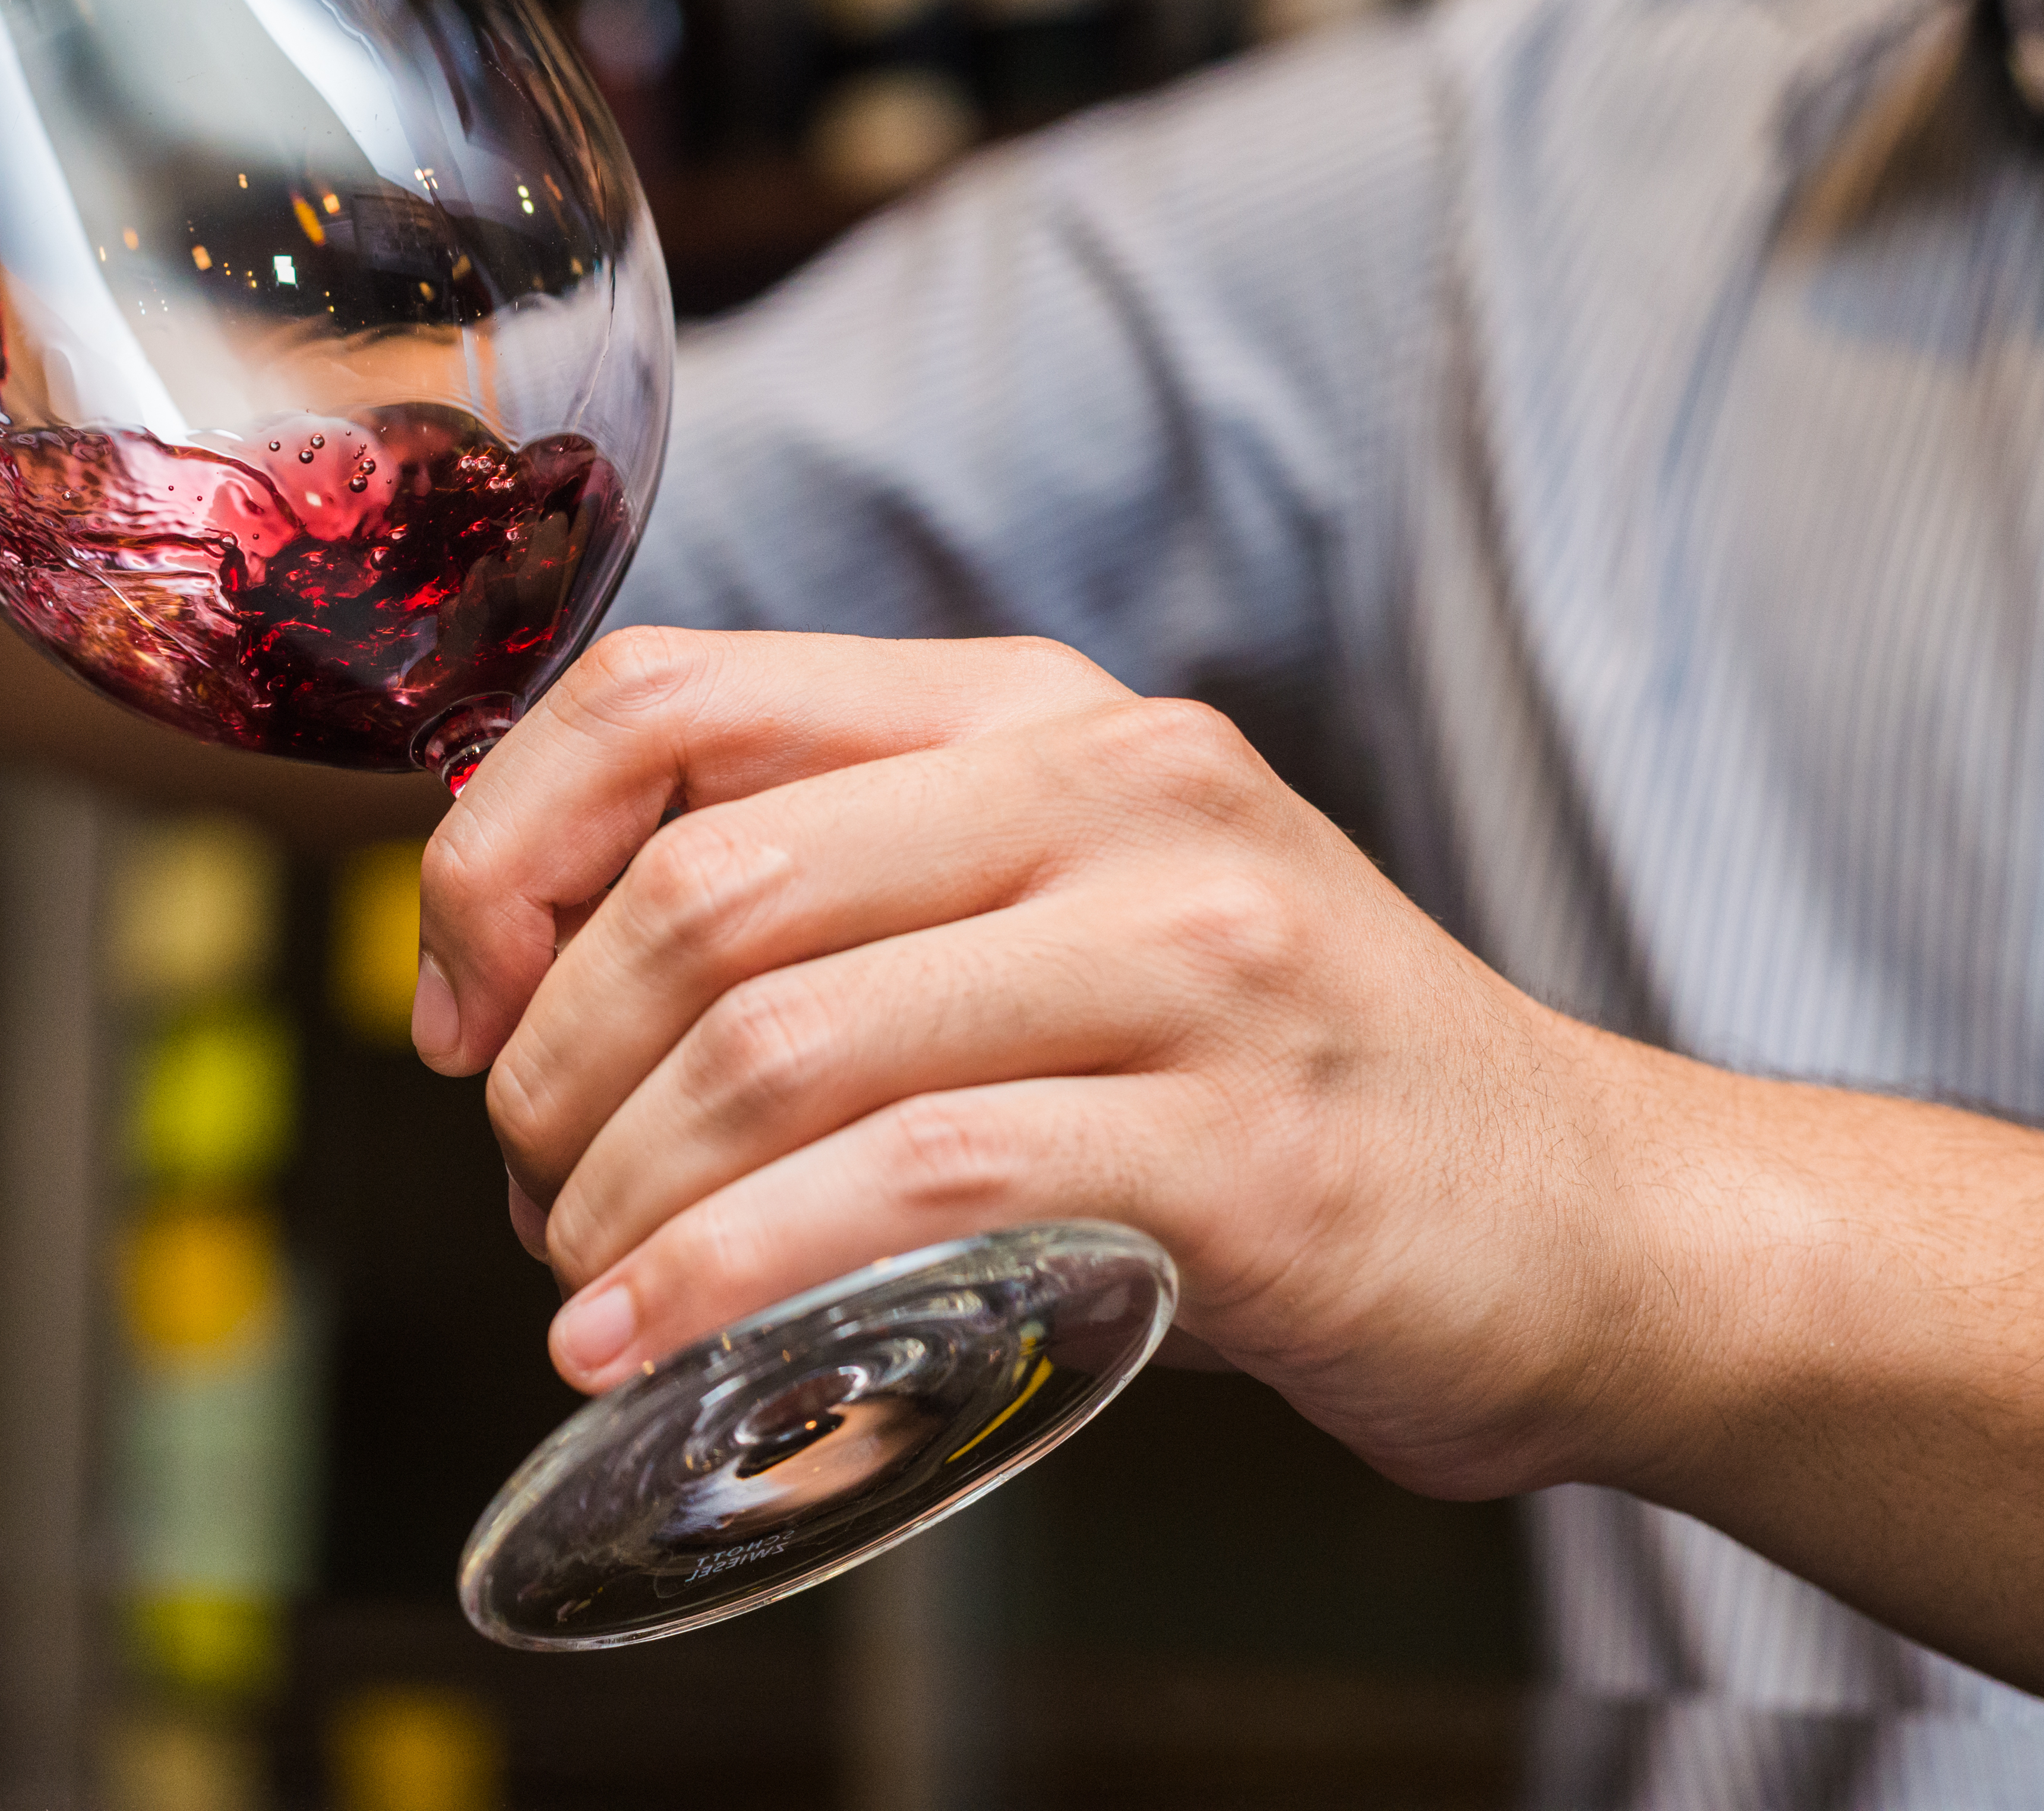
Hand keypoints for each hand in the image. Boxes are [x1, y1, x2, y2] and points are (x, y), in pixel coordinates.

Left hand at [413, 628, 1676, 1503]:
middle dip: (548, 1060)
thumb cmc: (1263, 1089)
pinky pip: (906, 1188)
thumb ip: (846, 898)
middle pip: (699, 887)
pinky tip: (647, 1346)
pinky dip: (727, 1279)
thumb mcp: (1053, 914)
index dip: (503, 850)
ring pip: (778, 1040)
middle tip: (528, 1185)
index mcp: (1034, 711)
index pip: (670, 698)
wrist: (1584, 1222)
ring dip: (617, 1192)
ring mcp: (1191, 958)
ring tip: (580, 1284)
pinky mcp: (1239, 1150)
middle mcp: (1112, 788)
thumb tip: (534, 983)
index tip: (459, 1003)